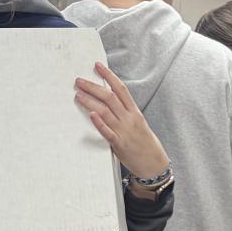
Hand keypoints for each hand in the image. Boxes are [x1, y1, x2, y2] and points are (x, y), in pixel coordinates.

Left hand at [75, 62, 169, 180]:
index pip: (120, 89)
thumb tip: (110, 100)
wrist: (154, 164)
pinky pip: (108, 132)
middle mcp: (129, 119)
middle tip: (79, 81)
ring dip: (90, 101)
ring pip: (105, 112)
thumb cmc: (145, 144)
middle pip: (109, 97)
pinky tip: (91, 115)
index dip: (108, 75)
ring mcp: (124, 131)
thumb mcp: (139, 123)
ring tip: (78, 95)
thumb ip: (126, 112)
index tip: (97, 66)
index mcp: (135, 112)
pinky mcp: (120, 144)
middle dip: (93, 87)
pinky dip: (99, 123)